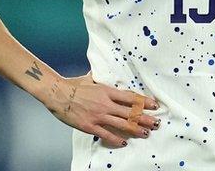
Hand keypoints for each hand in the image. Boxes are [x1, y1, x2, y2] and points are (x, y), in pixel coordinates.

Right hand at [45, 73, 160, 147]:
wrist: (57, 93)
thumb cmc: (73, 85)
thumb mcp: (90, 78)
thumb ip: (100, 78)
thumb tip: (103, 72)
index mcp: (108, 91)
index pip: (131, 97)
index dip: (144, 102)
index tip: (155, 105)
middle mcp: (106, 104)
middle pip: (130, 112)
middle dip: (145, 118)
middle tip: (156, 123)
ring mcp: (98, 115)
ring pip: (122, 124)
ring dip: (135, 129)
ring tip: (146, 133)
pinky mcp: (89, 125)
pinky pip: (106, 134)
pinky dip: (116, 139)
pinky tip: (124, 142)